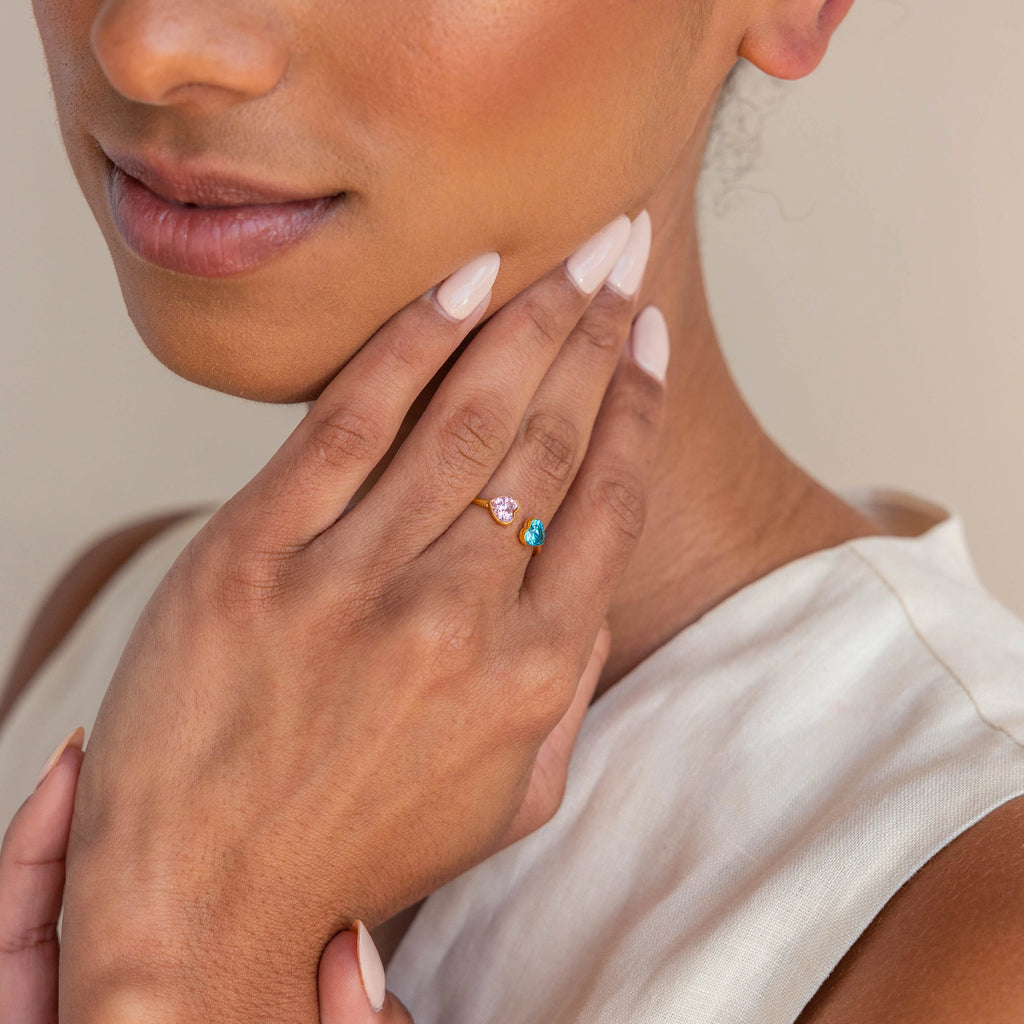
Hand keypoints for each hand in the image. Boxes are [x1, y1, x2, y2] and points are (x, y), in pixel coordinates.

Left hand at [62, 213, 665, 1020]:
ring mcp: (350, 580)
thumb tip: (589, 578)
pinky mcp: (254, 555)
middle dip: (593, 332)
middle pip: (544, 439)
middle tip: (621, 253)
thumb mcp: (510, 798)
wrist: (206, 897)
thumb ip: (565, 686)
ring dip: (526, 321)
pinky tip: (462, 285)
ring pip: (462, 417)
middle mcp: (454, 617)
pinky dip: (410, 344)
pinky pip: (347, 421)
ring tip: (564, 255)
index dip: (633, 405)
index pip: (603, 504)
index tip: (648, 340)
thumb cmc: (366, 845)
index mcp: (528, 676)